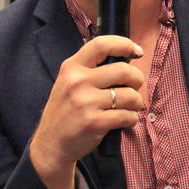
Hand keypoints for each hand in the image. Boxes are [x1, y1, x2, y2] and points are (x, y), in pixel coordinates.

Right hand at [28, 35, 144, 188]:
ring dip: (137, 102)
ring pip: (130, 95)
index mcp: (72, 67)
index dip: (124, 44)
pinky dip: (132, 118)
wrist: (51, 143)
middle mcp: (78, 81)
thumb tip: (124, 57)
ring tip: (132, 106)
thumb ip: (90, 69)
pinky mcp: (94, 123)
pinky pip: (127, 116)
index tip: (136, 52)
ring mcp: (86, 103)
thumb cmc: (65, 110)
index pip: (102, 44)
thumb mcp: (68, 82)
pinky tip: (126, 119)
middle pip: (123, 70)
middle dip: (137, 78)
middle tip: (135, 87)